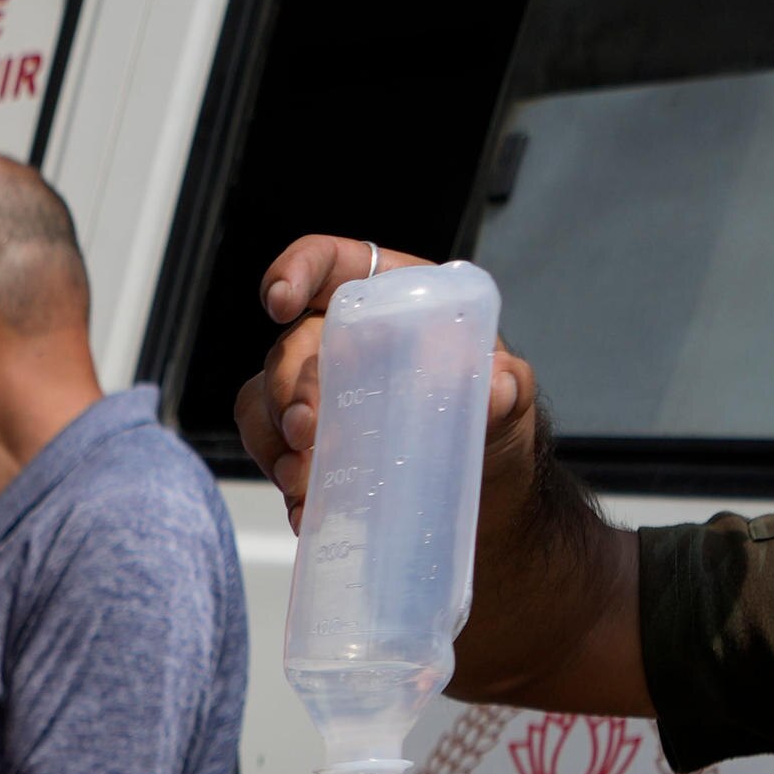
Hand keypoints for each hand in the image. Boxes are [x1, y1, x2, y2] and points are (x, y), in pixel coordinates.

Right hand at [233, 236, 539, 525]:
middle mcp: (344, 340)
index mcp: (390, 302)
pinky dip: (279, 478)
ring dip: (273, 439)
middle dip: (287, 388)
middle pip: (290, 345)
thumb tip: (494, 388)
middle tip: (306, 430)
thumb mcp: (510, 399)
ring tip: (301, 480)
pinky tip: (306, 508)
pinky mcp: (306, 444)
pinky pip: (270, 449)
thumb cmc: (492, 424)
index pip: (331, 264)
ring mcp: (318, 394)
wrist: (482, 492)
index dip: (297, 270)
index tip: (280, 302)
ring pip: (263, 399)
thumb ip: (506, 387)